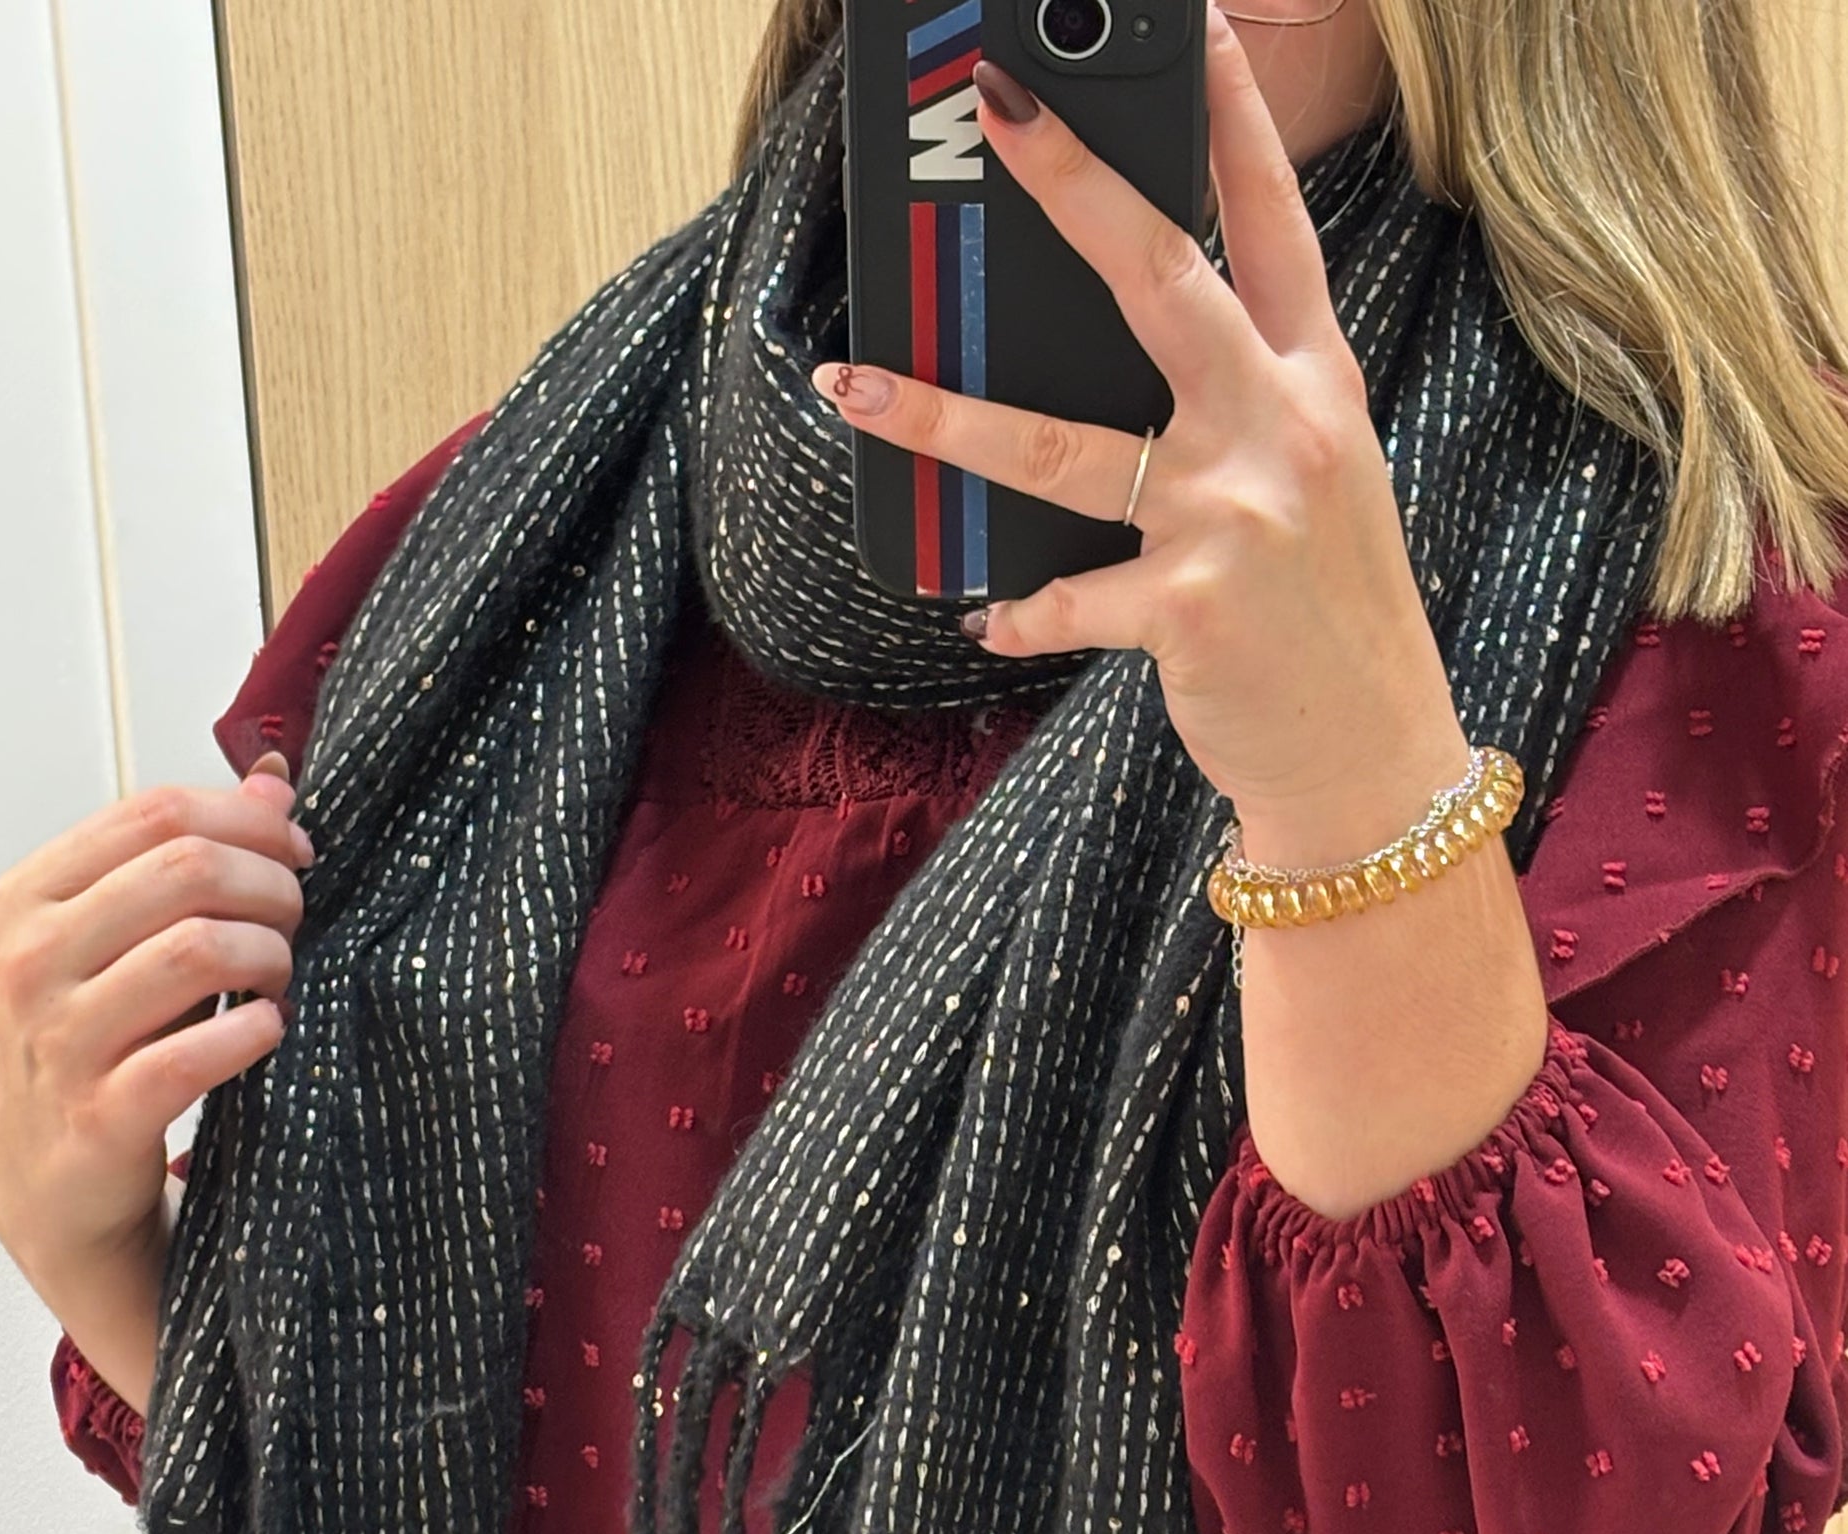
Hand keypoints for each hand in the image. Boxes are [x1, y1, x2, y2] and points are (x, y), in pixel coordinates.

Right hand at [0, 752, 310, 1396]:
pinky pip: (197, 1054)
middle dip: (271, 885)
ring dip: (271, 956)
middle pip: (186, 868)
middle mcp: (30, 959)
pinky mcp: (99, 1115)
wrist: (43, 1189)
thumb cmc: (88, 1050)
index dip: (249, 822)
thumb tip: (277, 780)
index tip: (296, 852)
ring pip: (200, 948)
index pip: (156, 813)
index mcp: (28, 899)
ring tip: (282, 978)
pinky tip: (271, 1031)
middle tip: (299, 921)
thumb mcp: (114, 944)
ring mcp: (57, 1039)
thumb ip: (185, 860)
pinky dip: (255, 1034)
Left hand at [812, 2, 1470, 852]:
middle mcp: (1279, 431)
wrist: (1373, 764)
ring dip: (941, 415)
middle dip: (1078, 186)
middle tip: (1004, 111)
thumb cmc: (1333, 623)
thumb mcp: (1319, 489)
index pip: (1275, 224)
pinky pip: (1063, 598)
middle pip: (1163, 280)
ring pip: (1057, 444)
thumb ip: (1248, 411)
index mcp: (1318, 387)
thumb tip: (1137, 362)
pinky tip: (983, 618)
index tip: (1196, 27)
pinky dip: (1016, 612)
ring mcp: (1231, 518)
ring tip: (857, 383)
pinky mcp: (1187, 610)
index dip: (1234, 120)